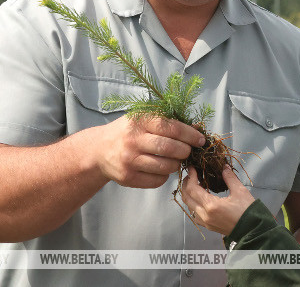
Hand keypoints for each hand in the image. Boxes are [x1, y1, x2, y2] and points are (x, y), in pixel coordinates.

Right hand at [90, 115, 204, 188]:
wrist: (100, 150)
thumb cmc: (128, 132)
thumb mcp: (143, 120)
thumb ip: (168, 122)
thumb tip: (197, 130)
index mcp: (139, 121)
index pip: (171, 127)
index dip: (189, 134)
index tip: (200, 140)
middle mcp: (133, 140)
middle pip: (169, 148)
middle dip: (185, 151)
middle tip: (188, 151)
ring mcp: (129, 160)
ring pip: (165, 166)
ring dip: (176, 164)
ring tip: (175, 160)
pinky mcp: (128, 177)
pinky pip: (157, 180)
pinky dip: (165, 176)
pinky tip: (161, 169)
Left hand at [180, 165, 255, 235]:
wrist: (253, 230)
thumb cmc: (247, 212)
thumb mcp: (240, 191)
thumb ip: (230, 178)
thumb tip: (224, 167)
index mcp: (211, 206)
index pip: (193, 189)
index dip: (191, 177)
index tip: (192, 168)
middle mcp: (205, 215)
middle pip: (187, 198)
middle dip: (186, 185)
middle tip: (191, 175)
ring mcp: (206, 222)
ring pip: (189, 207)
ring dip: (189, 195)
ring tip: (195, 185)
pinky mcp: (209, 226)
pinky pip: (195, 215)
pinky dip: (194, 204)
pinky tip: (201, 199)